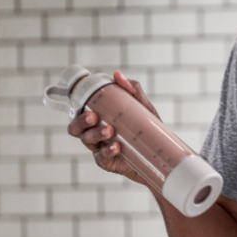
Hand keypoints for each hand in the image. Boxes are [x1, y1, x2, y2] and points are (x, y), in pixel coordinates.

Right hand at [65, 71, 160, 186]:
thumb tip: (117, 75)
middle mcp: (95, 133)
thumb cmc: (147, 129)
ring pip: (86, 140)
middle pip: (75, 128)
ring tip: (110, 130)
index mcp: (98, 119)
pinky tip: (116, 146)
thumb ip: (133, 91)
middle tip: (94, 116)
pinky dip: (107, 151)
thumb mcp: (143, 108)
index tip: (84, 101)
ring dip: (95, 134)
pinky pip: (101, 157)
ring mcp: (99, 148)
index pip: (79, 112)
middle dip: (80, 121)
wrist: (161, 154)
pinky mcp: (107, 162)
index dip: (75, 106)